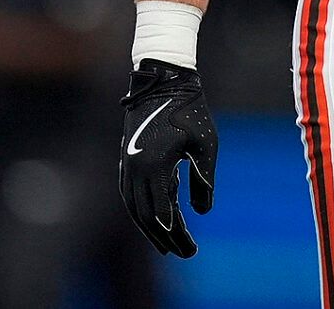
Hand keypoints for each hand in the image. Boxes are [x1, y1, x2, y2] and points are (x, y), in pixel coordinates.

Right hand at [120, 59, 218, 256]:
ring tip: (167, 244)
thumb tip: (202, 213)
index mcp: (154, 166)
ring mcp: (128, 163)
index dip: (175, 235)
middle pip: (145, 216)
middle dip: (164, 237)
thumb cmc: (190, 110)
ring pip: (134, 207)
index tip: (189, 250)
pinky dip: (141, 210)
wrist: (163, 79)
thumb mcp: (205, 145)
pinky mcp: (128, 158)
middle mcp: (135, 168)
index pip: (162, 213)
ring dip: (149, 228)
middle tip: (184, 252)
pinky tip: (154, 219)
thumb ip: (203, 180)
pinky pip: (130, 193)